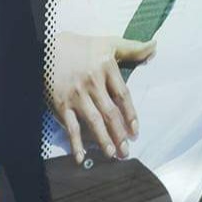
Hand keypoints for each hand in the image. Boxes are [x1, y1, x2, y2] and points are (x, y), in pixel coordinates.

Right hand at [46, 33, 155, 163]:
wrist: (47, 49)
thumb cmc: (81, 48)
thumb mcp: (108, 43)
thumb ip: (132, 48)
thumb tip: (155, 46)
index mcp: (106, 68)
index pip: (123, 95)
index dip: (130, 115)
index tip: (135, 131)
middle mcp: (92, 83)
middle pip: (110, 113)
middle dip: (119, 134)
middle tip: (126, 152)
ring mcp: (77, 96)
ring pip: (93, 121)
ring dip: (103, 140)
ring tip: (111, 155)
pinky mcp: (62, 105)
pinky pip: (71, 127)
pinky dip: (75, 143)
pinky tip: (80, 158)